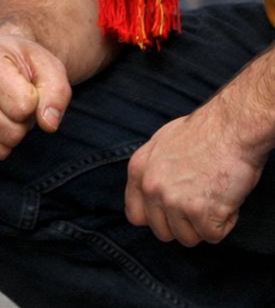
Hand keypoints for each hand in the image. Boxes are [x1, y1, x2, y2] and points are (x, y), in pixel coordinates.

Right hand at [0, 32, 71, 163]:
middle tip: (17, 104)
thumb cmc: (24, 66)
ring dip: (9, 138)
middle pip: (11, 133)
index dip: (35, 103)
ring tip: (4, 112)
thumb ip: (56, 93)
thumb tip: (49, 124)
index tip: (27, 88)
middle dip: (23, 124)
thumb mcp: (49, 68)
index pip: (24, 107)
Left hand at [125, 109, 264, 246]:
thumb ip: (152, 169)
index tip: (172, 214)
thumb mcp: (162, 143)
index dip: (156, 218)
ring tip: (214, 197)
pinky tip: (227, 199)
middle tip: (200, 203)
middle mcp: (151, 187)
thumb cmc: (204, 132)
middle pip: (162, 232)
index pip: (135, 215)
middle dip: (183, 224)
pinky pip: (213, 236)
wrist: (231, 127)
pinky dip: (224, 222)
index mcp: (139, 170)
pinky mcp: (199, 212)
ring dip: (204, 224)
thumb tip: (153, 191)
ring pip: (187, 238)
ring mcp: (174, 201)